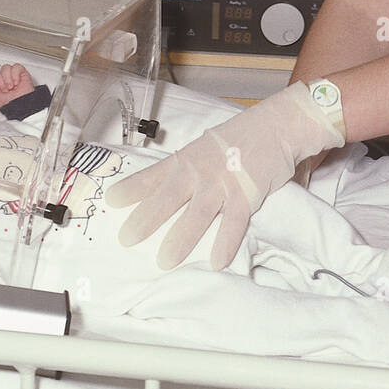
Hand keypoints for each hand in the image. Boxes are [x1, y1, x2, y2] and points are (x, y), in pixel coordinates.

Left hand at [0, 64, 33, 107]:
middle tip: (6, 90)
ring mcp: (12, 74)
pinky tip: (17, 82)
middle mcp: (3, 78)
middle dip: (1, 83)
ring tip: (11, 86)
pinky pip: (16, 67)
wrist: (21, 104)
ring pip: (5, 68)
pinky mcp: (21, 72)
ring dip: (8, 79)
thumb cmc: (10, 103)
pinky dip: (15, 75)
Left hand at [106, 81, 345, 269]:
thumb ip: (187, 168)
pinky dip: (224, 243)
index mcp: (186, 159)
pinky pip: (233, 223)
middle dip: (146, 220)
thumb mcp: (204, 147)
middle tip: (126, 239)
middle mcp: (199, 171)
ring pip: (196, 214)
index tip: (112, 202)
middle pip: (167, 198)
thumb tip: (168, 189)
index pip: (153, 175)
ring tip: (164, 261)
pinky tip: (216, 262)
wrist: (277, 126)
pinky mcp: (247, 194)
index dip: (132, 188)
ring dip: (180, 238)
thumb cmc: (239, 139)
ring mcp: (222, 182)